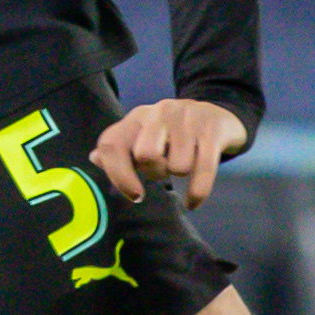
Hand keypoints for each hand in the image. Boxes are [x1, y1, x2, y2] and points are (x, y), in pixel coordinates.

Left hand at [91, 98, 249, 207]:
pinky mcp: (212, 129)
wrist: (220, 114)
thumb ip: (120, 151)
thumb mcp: (145, 137)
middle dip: (155, 173)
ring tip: (184, 167)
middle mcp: (159, 112)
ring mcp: (187, 118)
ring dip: (180, 175)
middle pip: (145, 155)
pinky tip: (193, 201)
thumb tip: (94, 158)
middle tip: (164, 172)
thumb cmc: (174, 134)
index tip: (134, 195)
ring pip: (177, 166)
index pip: (112, 144)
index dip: (117, 175)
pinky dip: (197, 192)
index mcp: (137, 117)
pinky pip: (203, 170)